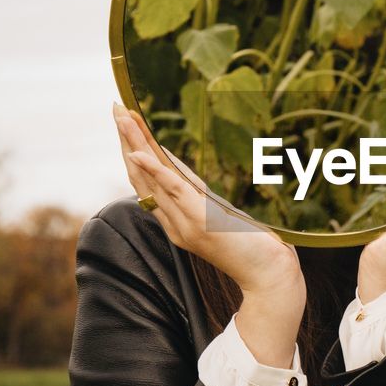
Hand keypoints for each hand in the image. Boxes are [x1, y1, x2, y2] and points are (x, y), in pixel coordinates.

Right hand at [113, 102, 304, 366]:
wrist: (269, 277)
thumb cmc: (252, 249)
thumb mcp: (221, 216)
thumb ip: (202, 199)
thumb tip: (186, 175)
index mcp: (176, 222)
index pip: (147, 183)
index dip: (134, 152)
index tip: (127, 124)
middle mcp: (173, 223)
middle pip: (142, 177)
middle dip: (127, 141)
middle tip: (116, 108)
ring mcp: (184, 224)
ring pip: (151, 179)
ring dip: (134, 145)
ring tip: (122, 118)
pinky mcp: (200, 221)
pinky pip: (172, 191)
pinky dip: (154, 171)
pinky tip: (139, 153)